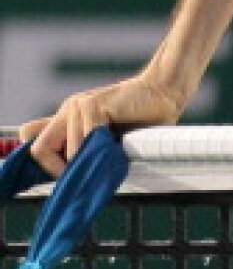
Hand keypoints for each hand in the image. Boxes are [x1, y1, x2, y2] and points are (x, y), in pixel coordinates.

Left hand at [19, 72, 185, 177]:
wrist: (164, 93)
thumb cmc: (141, 118)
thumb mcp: (107, 137)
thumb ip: (88, 148)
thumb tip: (74, 175)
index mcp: (68, 118)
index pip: (32, 141)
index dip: (47, 164)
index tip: (71, 174)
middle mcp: (68, 110)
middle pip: (37, 149)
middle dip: (59, 169)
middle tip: (84, 174)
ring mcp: (78, 106)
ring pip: (67, 150)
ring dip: (90, 160)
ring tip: (111, 156)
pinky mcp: (93, 105)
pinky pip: (87, 139)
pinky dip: (102, 149)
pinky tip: (118, 146)